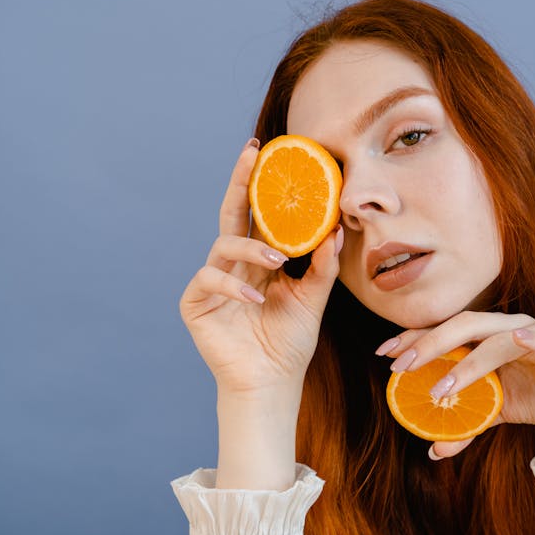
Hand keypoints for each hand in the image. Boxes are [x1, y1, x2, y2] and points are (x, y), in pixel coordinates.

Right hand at [178, 138, 342, 397]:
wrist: (271, 383)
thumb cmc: (290, 342)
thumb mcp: (313, 300)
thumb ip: (322, 266)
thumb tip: (337, 228)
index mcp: (259, 259)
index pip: (260, 214)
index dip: (263, 185)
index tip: (270, 152)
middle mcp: (234, 263)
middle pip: (234, 213)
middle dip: (241, 182)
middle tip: (250, 154)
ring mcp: (213, 281)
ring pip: (224, 244)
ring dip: (251, 246)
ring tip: (277, 260)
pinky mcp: (196, 302)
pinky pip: (210, 280)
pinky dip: (234, 285)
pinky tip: (255, 297)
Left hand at [379, 311, 534, 467]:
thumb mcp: (497, 413)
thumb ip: (467, 424)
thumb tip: (433, 449)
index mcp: (488, 336)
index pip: (445, 331)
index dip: (414, 338)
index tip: (384, 353)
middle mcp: (508, 327)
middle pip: (463, 325)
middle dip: (430, 344)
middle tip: (401, 366)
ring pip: (497, 337)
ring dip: (468, 361)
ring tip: (443, 385)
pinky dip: (531, 337)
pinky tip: (517, 338)